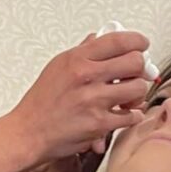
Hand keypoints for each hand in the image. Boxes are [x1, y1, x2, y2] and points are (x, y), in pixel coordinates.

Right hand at [6, 30, 152, 163]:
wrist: (28, 132)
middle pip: (135, 62)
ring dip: (137, 93)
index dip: (138, 41)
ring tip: (127, 97)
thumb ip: (82, 51)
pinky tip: (122, 114)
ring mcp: (94, 100)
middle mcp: (87, 76)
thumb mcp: (57, 67)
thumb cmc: (41, 102)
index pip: (119, 40)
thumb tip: (99, 38)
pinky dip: (131, 115)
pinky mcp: (100, 124)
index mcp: (77, 58)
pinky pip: (132, 116)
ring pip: (138, 88)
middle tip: (134, 75)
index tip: (142, 45)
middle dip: (139, 69)